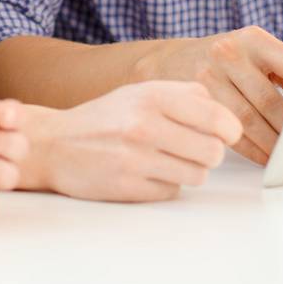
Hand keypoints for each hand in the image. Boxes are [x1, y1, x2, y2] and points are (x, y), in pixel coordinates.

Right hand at [26, 81, 242, 200]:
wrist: (53, 145)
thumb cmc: (103, 118)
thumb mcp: (139, 92)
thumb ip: (183, 95)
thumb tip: (223, 112)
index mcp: (151, 96)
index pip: (217, 118)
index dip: (229, 130)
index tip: (224, 133)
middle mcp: (144, 125)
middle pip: (213, 152)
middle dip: (210, 153)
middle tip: (194, 149)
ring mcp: (136, 159)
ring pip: (197, 175)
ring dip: (189, 170)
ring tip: (167, 160)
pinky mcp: (128, 187)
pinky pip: (172, 191)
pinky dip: (166, 184)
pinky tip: (146, 172)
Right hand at [133, 26, 282, 164]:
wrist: (168, 61)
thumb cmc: (226, 61)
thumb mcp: (253, 52)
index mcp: (253, 39)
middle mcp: (229, 52)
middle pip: (270, 100)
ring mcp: (208, 75)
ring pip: (248, 119)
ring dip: (272, 144)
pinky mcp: (194, 99)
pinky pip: (228, 130)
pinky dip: (251, 148)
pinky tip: (263, 156)